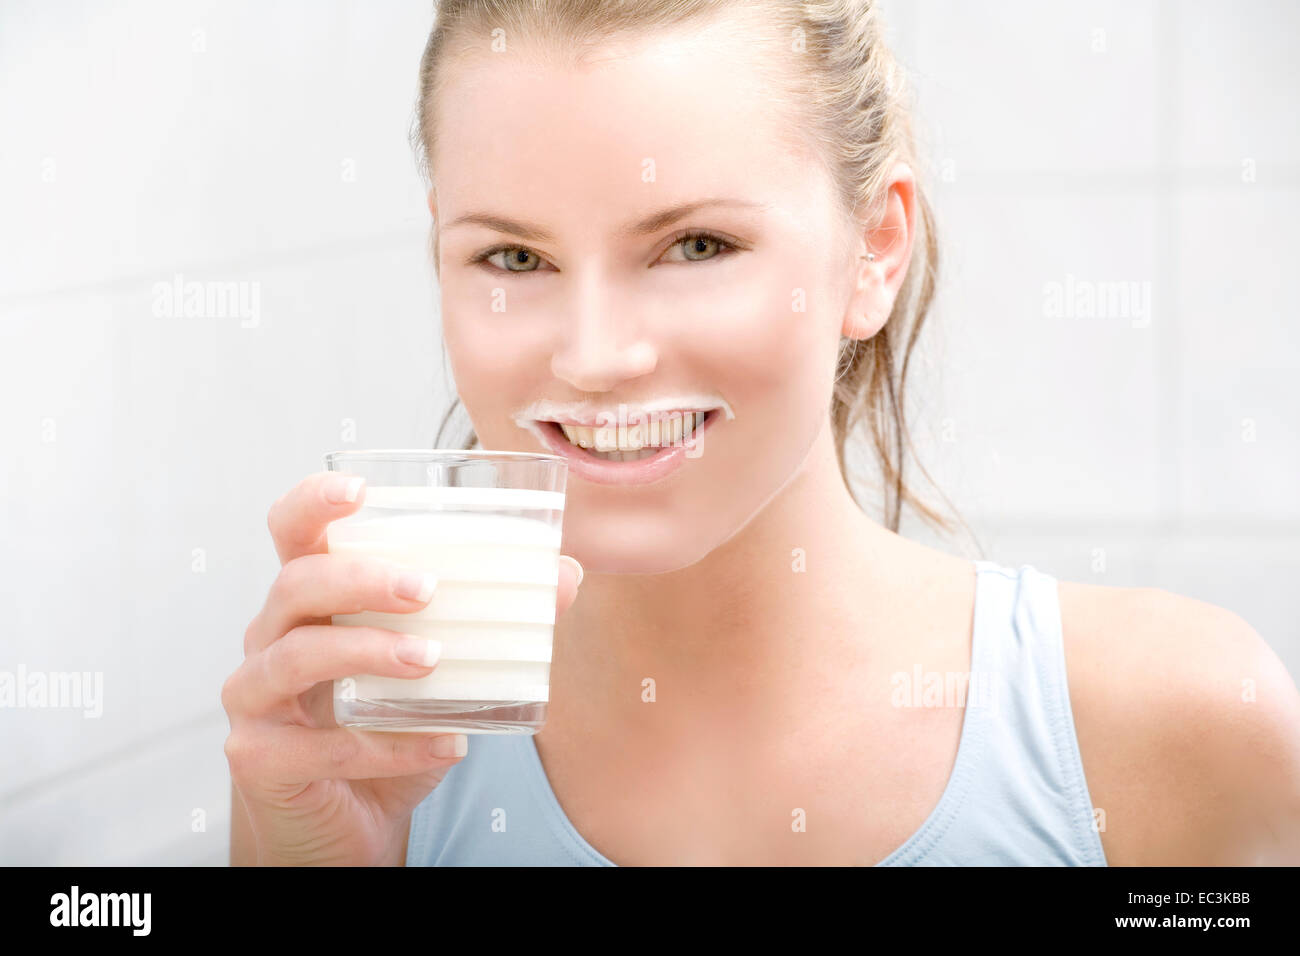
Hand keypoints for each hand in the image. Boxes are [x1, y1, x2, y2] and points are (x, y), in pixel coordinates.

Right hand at [222, 471, 583, 864]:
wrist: (350, 822)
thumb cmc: (385, 727)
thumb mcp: (441, 671)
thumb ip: (492, 620)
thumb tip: (565, 574)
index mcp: (310, 600)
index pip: (292, 532)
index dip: (313, 502)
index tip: (358, 489)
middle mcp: (271, 638)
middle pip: (294, 585)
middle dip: (359, 579)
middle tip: (425, 588)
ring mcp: (255, 698)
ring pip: (293, 656)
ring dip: (366, 652)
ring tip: (430, 658)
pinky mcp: (258, 757)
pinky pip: (318, 747)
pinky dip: (386, 748)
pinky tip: (445, 745)